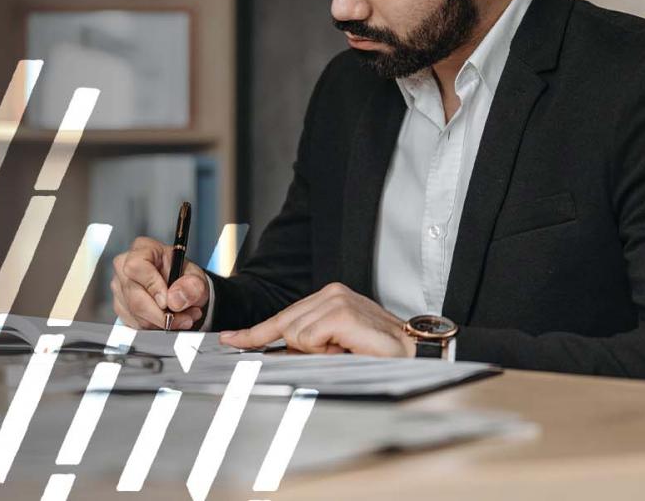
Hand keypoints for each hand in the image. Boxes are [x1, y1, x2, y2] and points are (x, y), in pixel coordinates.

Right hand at [111, 236, 209, 330]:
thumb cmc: (185, 277)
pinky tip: (166, 319)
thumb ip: (192, 286)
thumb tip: (174, 300)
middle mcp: (125, 266)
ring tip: (181, 317)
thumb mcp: (197, 278)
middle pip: (133, 295)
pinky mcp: (120, 306)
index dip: (152, 286)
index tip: (167, 302)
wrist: (181, 289)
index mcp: (143, 249)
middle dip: (160, 314)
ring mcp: (120, 287)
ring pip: (134, 313)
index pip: (136, 266)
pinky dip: (153, 327)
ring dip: (160, 322)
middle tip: (183, 318)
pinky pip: (133, 323)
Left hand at [219, 282, 413, 356]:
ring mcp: (335, 299)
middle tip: (335, 351)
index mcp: (328, 297)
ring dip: (318, 351)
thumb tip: (275, 352)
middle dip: (299, 348)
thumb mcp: (336, 346)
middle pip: (284, 325)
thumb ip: (307, 344)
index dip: (254, 332)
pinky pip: (308, 339)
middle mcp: (329, 292)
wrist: (414, 353)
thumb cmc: (378, 352)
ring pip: (295, 334)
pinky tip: (347, 347)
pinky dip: (325, 350)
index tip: (230, 340)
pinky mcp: (340, 312)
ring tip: (346, 349)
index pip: (283, 316)